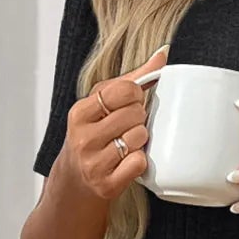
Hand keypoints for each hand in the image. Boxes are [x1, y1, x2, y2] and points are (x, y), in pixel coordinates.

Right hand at [62, 44, 167, 199]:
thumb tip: (163, 54)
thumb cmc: (92, 136)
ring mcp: (94, 163)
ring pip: (139, 137)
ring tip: (126, 144)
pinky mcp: (106, 184)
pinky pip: (139, 162)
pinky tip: (126, 161)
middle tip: (127, 127)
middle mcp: (84, 138)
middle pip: (135, 114)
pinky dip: (139, 161)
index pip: (124, 91)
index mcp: (80, 113)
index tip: (130, 103)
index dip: (135, 95)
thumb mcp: (102, 104)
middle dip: (138, 119)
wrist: (75, 182)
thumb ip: (131, 79)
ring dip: (140, 140)